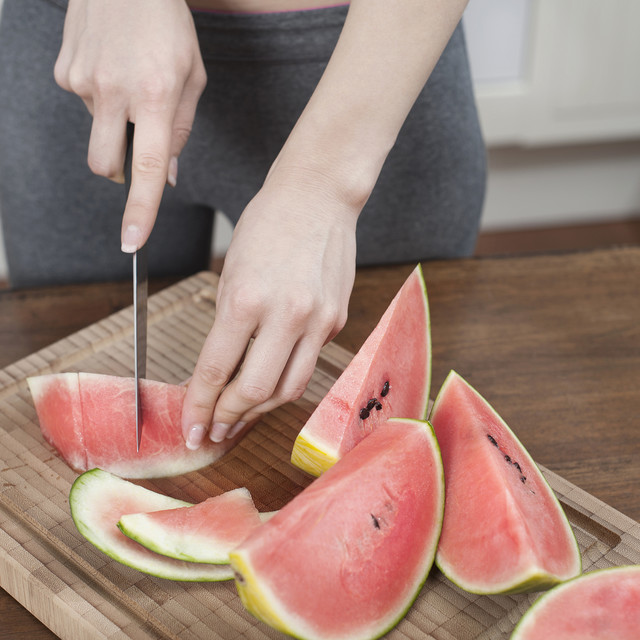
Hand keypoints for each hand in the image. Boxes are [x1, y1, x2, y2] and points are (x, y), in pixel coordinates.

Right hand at [54, 0, 205, 250]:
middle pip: (105, 166)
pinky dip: (100, 98)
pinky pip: (83, 104)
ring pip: (97, 133)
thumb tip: (166, 175)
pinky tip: (110, 67)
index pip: (147, 168)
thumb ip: (181, 131)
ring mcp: (83, 80)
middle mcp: (115, 92)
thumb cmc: (168, 25)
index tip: (132, 243)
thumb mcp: (193, 77)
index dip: (140, 210)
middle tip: (138, 145)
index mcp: (156, 96)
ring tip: (129, 82)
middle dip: (120, 171)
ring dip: (115, 123)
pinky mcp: (64, 70)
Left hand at [181, 166, 358, 447]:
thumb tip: (220, 372)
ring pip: (288, 389)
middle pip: (255, 392)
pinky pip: (309, 362)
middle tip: (213, 430)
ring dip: (259, 409)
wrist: (319, 196)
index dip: (198, 407)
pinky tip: (270, 379)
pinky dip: (285, 378)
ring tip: (239, 415)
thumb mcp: (231, 271)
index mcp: (246, 299)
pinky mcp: (337, 320)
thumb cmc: (268, 224)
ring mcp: (318, 320)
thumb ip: (228, 325)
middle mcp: (286, 315)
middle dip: (228, 418)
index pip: (215, 370)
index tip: (189, 428)